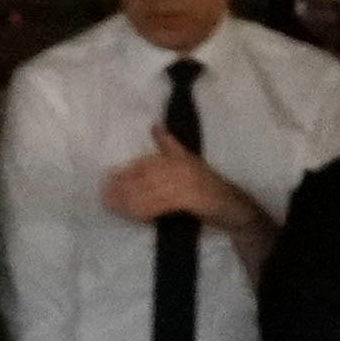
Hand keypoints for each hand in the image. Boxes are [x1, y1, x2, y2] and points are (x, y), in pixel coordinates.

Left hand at [107, 137, 249, 230]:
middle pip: (146, 176)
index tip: (108, 178)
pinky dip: (146, 210)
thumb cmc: (210, 189)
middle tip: (104, 194)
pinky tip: (133, 214)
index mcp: (180, 158)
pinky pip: (163, 204)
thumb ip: (171, 146)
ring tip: (112, 205)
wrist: (235, 208)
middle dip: (123, 186)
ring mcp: (188, 183)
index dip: (128, 172)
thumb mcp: (190, 163)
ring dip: (129, 199)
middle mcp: (182, 167)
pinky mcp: (192, 199)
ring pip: (151, 191)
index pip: (148, 164)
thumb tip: (155, 126)